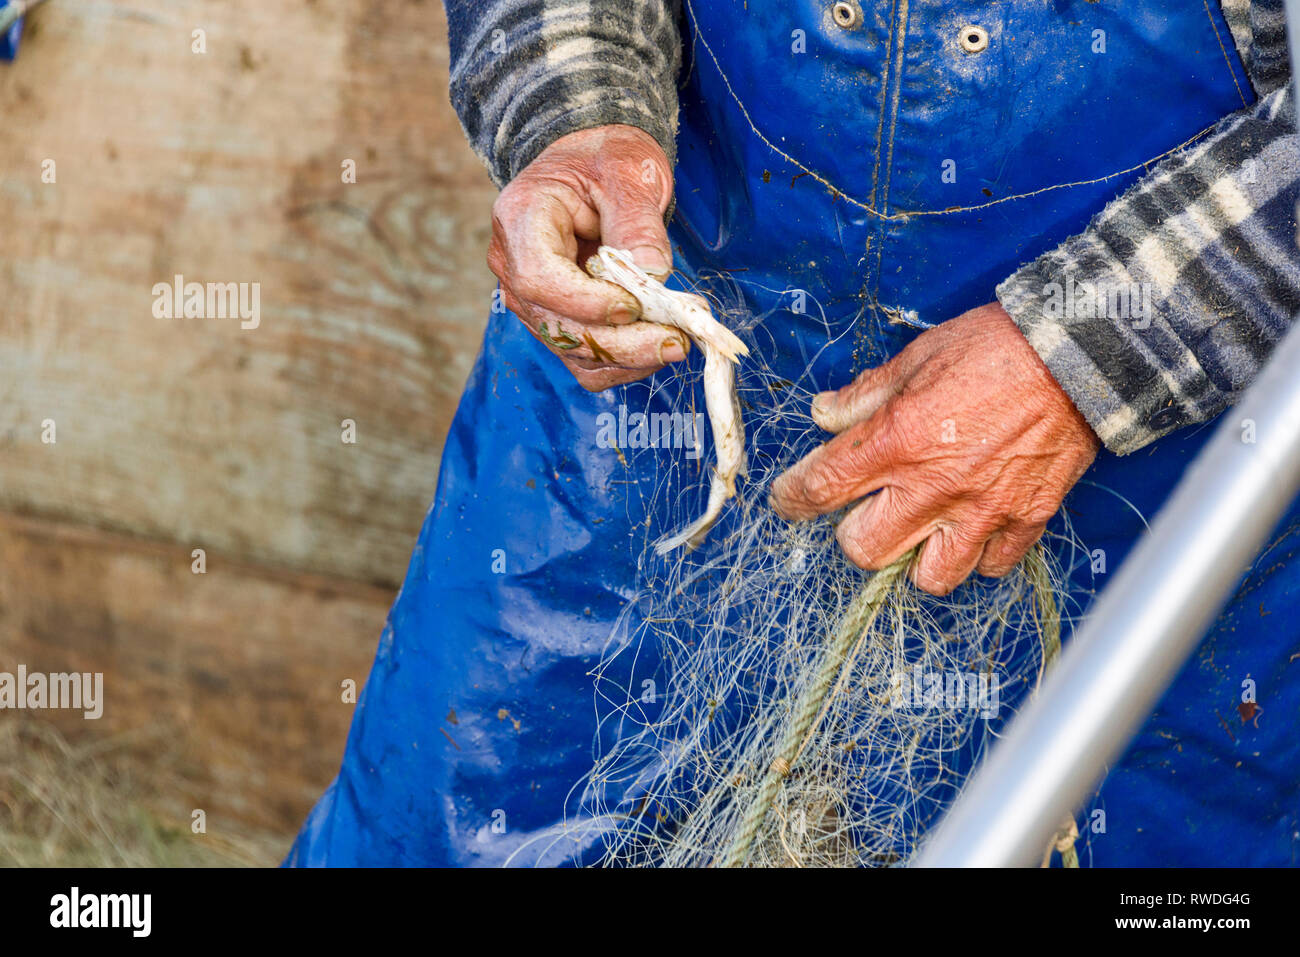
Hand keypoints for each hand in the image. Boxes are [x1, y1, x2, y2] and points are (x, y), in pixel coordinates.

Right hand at [488, 124, 687, 390]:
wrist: (595, 163)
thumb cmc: (606, 159)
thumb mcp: (628, 172)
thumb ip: (637, 222)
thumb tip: (652, 274)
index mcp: (521, 218)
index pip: (539, 277)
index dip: (584, 302)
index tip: (635, 305)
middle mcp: (514, 265)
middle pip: (556, 325)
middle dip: (619, 342)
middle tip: (675, 341)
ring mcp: (532, 299)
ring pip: (571, 350)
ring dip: (627, 357)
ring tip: (677, 341)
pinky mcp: (557, 319)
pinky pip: (583, 358)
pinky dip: (622, 362)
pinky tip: (658, 346)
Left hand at [769, 303, 1099, 595]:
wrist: (1080, 353)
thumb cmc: (995, 348)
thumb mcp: (915, 358)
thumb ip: (864, 396)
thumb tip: (823, 415)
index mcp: (897, 441)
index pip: (821, 489)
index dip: (791, 499)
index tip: (788, 498)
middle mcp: (934, 486)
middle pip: (864, 550)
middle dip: (855, 532)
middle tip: (867, 508)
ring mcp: (983, 511)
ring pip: (928, 577)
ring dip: (916, 557)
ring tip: (921, 529)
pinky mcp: (1027, 520)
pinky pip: (990, 567)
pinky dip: (977, 555)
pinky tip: (972, 528)